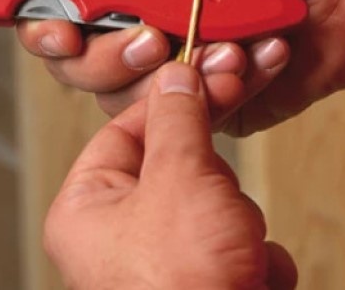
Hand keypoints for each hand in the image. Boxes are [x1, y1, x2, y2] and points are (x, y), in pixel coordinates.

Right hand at [15, 0, 344, 134]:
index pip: (52, 6)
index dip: (38, 20)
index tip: (53, 26)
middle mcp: (137, 26)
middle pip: (74, 64)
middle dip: (111, 55)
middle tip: (152, 33)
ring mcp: (168, 70)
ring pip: (122, 99)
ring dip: (175, 70)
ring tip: (226, 40)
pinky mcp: (201, 106)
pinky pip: (181, 118)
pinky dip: (217, 89)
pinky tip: (250, 59)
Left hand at [43, 62, 296, 288]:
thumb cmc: (182, 287)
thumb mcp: (179, 179)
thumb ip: (178, 119)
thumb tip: (176, 75)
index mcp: (88, 207)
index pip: (128, 129)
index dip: (171, 103)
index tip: (207, 78)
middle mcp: (120, 234)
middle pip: (180, 166)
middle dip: (215, 183)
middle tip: (221, 201)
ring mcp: (166, 260)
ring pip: (218, 203)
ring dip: (240, 223)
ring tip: (233, 253)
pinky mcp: (206, 280)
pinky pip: (240, 243)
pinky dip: (255, 259)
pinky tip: (250, 278)